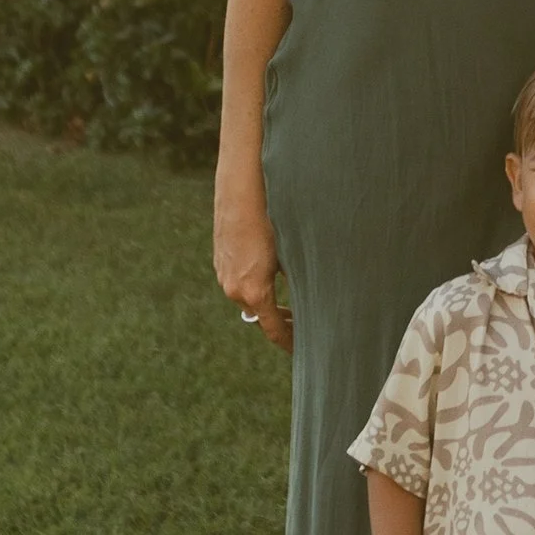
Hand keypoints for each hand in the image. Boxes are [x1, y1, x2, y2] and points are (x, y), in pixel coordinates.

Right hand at [215, 196, 292, 353]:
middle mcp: (233, 287)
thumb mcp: (291, 251)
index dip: (290, 342)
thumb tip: (315, 296)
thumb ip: (299, 279)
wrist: (241, 185)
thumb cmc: (271, 216)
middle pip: (259, 315)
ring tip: (289, 299)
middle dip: (280, 321)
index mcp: (253, 290)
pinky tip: (269, 270)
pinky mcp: (219, 258)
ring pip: (247, 296)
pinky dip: (254, 284)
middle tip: (302, 324)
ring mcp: (223, 273)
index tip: (303, 349)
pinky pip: (238, 279)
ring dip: (266, 300)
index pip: (273, 330)